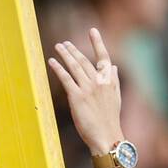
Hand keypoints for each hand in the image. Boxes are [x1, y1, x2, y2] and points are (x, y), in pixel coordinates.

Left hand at [46, 29, 123, 155]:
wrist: (106, 136)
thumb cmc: (110, 120)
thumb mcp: (116, 98)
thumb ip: (114, 81)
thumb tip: (113, 67)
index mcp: (109, 81)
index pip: (103, 58)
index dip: (98, 43)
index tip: (93, 31)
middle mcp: (99, 82)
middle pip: (84, 60)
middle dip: (74, 50)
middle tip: (64, 43)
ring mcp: (88, 88)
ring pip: (75, 66)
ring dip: (65, 55)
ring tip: (58, 47)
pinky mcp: (77, 97)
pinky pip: (66, 78)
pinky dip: (58, 68)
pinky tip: (51, 61)